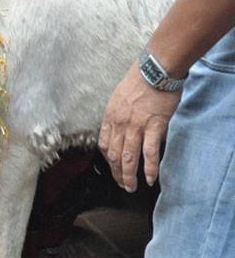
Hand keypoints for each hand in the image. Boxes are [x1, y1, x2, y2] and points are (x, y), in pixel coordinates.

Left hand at [98, 63, 179, 192]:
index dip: (107, 160)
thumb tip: (120, 126)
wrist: (154, 70)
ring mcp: (136, 126)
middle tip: (122, 184)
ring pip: (128, 157)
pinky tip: (150, 178)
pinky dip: (149, 168)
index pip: (103, 144)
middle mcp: (119, 123)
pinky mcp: (154, 127)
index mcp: (110, 116)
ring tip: (132, 187)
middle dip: (116, 173)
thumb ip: (118, 113)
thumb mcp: (119, 97)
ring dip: (129, 176)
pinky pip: (149, 152)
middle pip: (114, 155)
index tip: (112, 168)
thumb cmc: (139, 80)